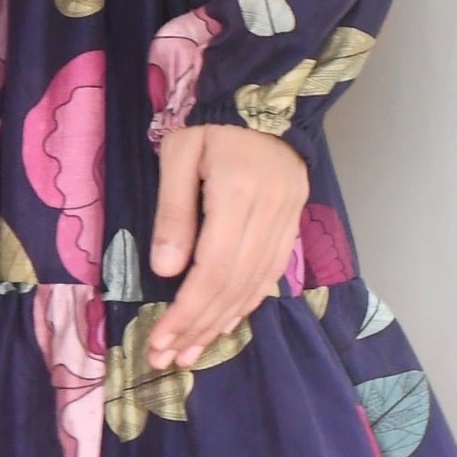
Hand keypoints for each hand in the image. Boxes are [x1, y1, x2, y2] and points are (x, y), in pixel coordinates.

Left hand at [146, 120, 309, 365]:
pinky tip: (225, 323)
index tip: (160, 340)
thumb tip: (165, 272)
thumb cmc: (212, 124)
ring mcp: (288, 220)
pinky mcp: (295, 223)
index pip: (212, 269)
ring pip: (255, 286)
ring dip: (221, 323)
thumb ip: (173, 212)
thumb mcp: (179, 154)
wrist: (266, 98)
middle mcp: (269, 212)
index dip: (187, 311)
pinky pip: (271, 274)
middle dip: (198, 327)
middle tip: (168, 359)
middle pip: (234, 286)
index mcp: (237, 193)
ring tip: (191, 352)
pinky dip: (247, 303)